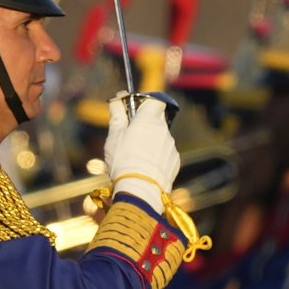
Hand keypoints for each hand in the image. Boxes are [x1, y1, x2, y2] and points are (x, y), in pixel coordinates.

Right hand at [104, 96, 179, 210]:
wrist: (141, 191)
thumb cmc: (124, 161)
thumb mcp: (114, 135)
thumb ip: (117, 113)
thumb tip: (118, 98)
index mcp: (150, 119)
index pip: (155, 100)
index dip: (145, 103)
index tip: (133, 111)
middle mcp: (164, 130)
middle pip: (156, 120)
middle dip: (144, 125)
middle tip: (128, 137)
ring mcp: (171, 147)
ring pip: (160, 138)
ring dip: (150, 142)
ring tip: (135, 157)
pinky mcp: (174, 162)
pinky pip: (164, 153)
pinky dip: (156, 157)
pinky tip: (144, 167)